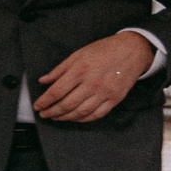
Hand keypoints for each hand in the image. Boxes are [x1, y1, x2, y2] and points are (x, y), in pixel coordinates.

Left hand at [32, 32, 153, 122]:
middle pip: (67, 104)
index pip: (57, 91)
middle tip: (45, 114)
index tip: (37, 106)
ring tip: (57, 117)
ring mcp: (105, 92)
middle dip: (52, 112)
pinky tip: (74, 118)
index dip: (44, 101)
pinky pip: (97, 114)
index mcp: (80, 70)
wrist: (132, 51)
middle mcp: (92, 83)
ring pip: (81, 112)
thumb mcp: (78, 54)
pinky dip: (83, 119)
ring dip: (66, 118)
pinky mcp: (115, 99)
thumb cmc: (103, 50)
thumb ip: (59, 70)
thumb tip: (43, 81)